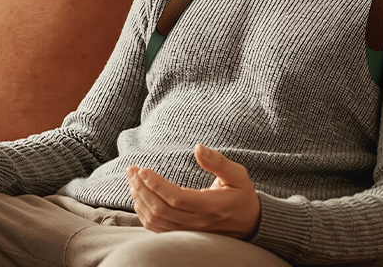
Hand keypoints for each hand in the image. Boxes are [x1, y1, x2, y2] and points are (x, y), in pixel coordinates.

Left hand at [125, 144, 260, 239]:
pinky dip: (144, 214)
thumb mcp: (238, 176)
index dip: (156, 185)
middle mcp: (197, 222)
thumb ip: (218, 162)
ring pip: (156, 220)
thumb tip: (198, 147)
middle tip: (131, 171)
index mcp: (210, 206)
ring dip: (140, 200)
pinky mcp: (183, 235)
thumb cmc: (242, 197)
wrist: (251, 225)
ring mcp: (189, 231)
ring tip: (132, 181)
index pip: (176, 198)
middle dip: (141, 188)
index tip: (142, 170)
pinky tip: (139, 198)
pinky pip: (157, 228)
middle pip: (161, 209)